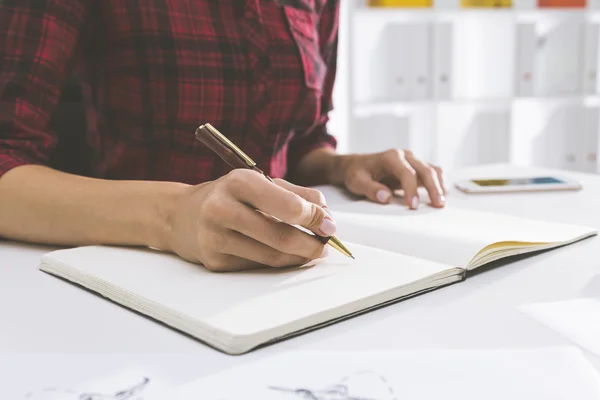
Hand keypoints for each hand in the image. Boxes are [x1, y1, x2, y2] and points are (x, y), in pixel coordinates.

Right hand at [165, 169, 333, 271]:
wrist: (181, 215)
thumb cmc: (230, 196)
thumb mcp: (260, 183)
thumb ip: (298, 195)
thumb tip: (326, 217)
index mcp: (238, 182)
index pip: (288, 206)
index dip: (314, 218)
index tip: (329, 225)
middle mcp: (222, 209)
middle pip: (282, 237)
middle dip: (311, 245)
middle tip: (325, 246)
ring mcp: (215, 238)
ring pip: (272, 257)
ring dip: (299, 258)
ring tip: (310, 251)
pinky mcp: (215, 261)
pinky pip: (257, 266)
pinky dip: (277, 263)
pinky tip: (283, 255)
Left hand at [332, 149, 446, 208]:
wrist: (356, 165)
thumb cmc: (356, 173)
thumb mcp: (356, 181)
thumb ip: (370, 189)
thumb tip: (385, 197)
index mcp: (390, 157)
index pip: (407, 173)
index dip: (411, 190)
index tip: (413, 206)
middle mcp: (405, 155)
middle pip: (425, 170)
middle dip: (433, 188)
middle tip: (437, 206)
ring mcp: (412, 160)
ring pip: (432, 170)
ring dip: (439, 186)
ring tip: (441, 203)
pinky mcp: (416, 167)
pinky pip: (432, 173)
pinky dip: (439, 183)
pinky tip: (441, 195)